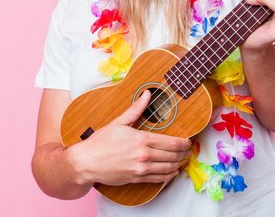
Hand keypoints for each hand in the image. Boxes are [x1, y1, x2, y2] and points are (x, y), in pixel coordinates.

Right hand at [67, 91, 190, 185]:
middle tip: (188, 150)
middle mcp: (144, 156)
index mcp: (142, 140)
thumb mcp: (118, 122)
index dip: (184, 143)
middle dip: (184, 153)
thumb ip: (135, 109)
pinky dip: (169, 176)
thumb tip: (147, 94)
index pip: (172, 143)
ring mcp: (141, 169)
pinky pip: (159, 179)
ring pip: (168, 169)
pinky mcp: (137, 179)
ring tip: (183, 160)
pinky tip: (172, 171)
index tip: (188, 141)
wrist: (86, 163)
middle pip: (173, 156)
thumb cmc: (100, 142)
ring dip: (179, 165)